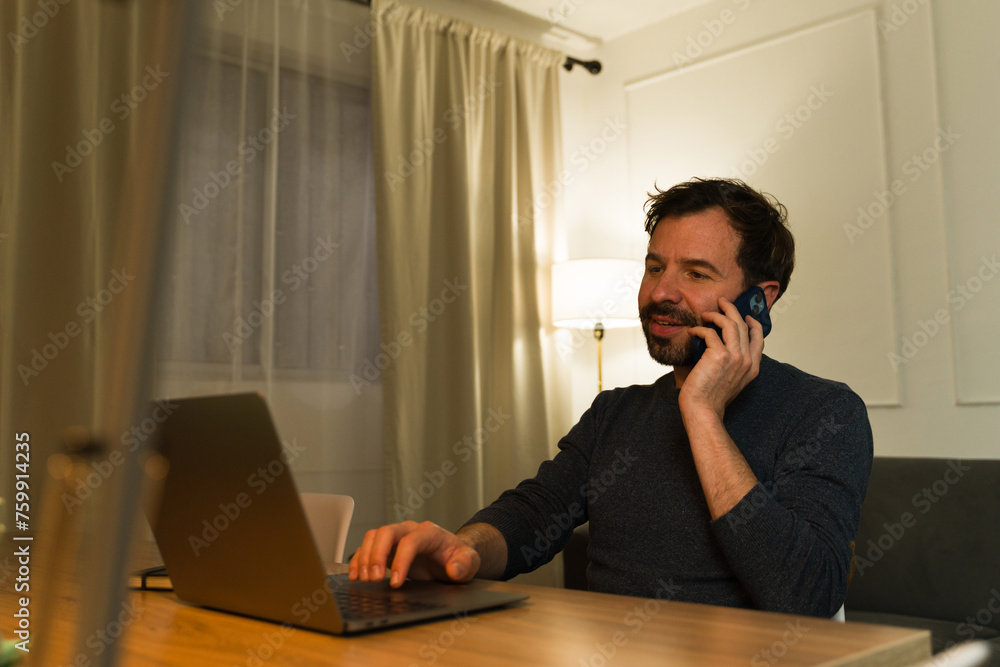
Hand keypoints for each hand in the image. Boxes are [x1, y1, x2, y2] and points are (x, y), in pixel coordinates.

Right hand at [349, 520, 480, 587]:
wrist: (453, 556)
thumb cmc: (459, 557)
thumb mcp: (470, 562)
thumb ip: (465, 564)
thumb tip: (454, 569)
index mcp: (430, 532)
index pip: (410, 541)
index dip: (400, 560)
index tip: (396, 583)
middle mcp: (410, 530)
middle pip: (386, 532)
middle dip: (376, 555)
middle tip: (373, 579)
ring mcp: (397, 538)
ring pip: (374, 537)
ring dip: (365, 557)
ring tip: (364, 580)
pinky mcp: (388, 548)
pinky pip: (367, 547)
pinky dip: (358, 560)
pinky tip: (355, 576)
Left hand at [681, 296, 763, 418]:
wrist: (703, 409)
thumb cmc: (711, 397)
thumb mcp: (732, 380)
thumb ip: (734, 364)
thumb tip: (724, 345)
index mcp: (753, 367)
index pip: (759, 339)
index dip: (753, 323)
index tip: (745, 315)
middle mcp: (747, 361)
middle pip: (744, 325)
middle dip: (732, 310)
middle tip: (722, 302)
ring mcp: (735, 357)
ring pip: (730, 324)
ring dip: (717, 314)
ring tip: (705, 314)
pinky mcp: (719, 355)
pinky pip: (710, 332)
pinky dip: (700, 328)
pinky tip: (693, 331)